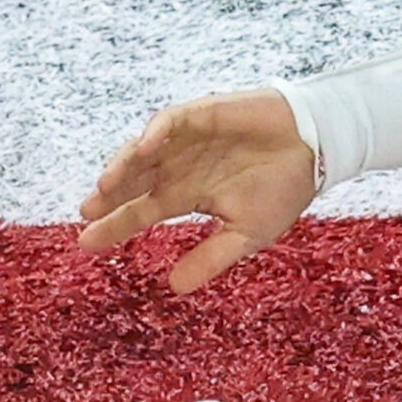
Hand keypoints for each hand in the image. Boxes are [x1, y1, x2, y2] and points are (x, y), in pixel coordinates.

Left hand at [77, 89, 317, 293]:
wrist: (316, 149)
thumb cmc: (284, 189)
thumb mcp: (246, 234)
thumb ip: (210, 258)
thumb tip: (174, 288)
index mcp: (188, 194)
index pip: (142, 211)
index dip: (114, 225)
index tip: (85, 242)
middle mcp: (181, 166)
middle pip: (134, 181)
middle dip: (110, 197)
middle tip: (87, 213)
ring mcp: (188, 139)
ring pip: (144, 152)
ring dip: (124, 166)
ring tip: (106, 187)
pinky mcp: (203, 114)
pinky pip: (170, 121)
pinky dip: (155, 133)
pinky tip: (143, 150)